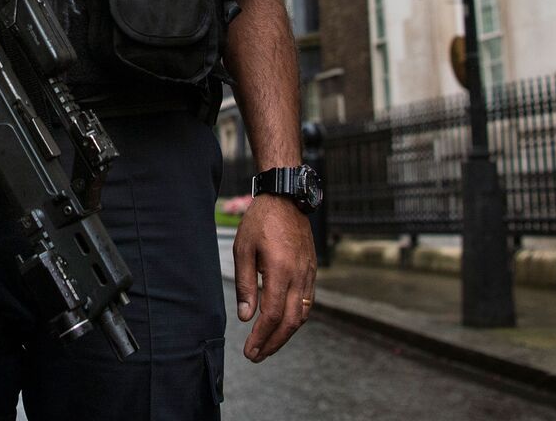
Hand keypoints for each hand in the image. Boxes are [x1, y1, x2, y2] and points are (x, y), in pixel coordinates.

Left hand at [232, 194, 316, 362]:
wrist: (286, 199)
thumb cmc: (260, 222)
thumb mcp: (243, 249)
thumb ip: (245, 284)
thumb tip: (245, 316)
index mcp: (280, 270)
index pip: (272, 314)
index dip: (261, 337)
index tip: (250, 351)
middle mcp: (299, 276)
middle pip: (290, 321)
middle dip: (273, 342)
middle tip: (257, 356)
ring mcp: (309, 274)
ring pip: (301, 315)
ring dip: (285, 334)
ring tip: (268, 345)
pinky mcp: (312, 271)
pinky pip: (307, 302)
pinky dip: (295, 319)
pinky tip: (282, 325)